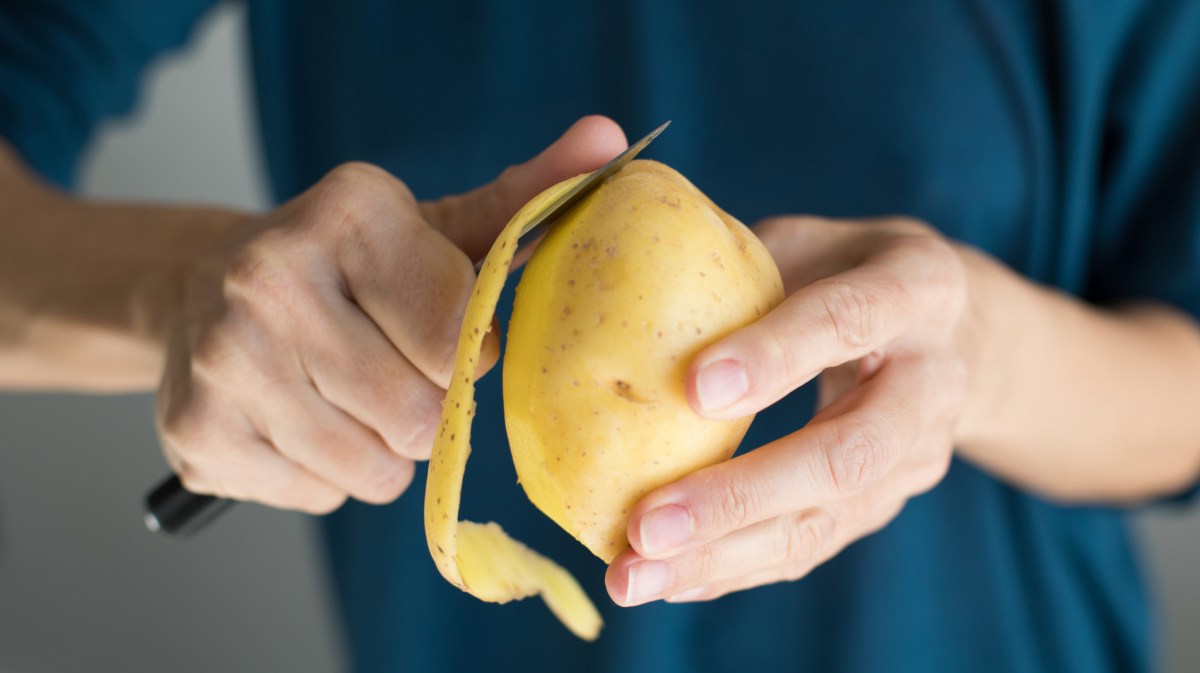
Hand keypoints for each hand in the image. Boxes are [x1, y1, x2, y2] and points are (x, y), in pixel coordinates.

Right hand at [157, 116, 626, 512]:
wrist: (200, 287)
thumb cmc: (351, 267)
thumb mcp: (435, 227)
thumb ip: (524, 199)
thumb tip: (611, 143)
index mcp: (347, 214)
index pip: (460, 335)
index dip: (469, 351)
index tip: (443, 331)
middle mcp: (271, 278)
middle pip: (418, 416)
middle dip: (429, 412)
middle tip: (396, 371)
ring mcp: (224, 360)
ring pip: (373, 471)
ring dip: (382, 451)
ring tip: (348, 394)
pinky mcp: (198, 434)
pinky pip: (319, 497)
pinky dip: (328, 476)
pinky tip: (301, 418)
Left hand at [606, 215, 969, 603]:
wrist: (955, 330)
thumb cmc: (849, 267)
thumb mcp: (811, 239)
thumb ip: (743, 263)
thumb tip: (629, 287)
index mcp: (916, 287)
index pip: (849, 319)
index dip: (777, 356)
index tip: (693, 389)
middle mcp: (932, 380)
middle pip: (848, 453)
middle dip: (741, 496)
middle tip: (646, 525)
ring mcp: (918, 454)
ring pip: (827, 520)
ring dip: (725, 556)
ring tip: (634, 578)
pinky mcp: (887, 503)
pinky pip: (811, 544)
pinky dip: (735, 568)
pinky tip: (669, 579)